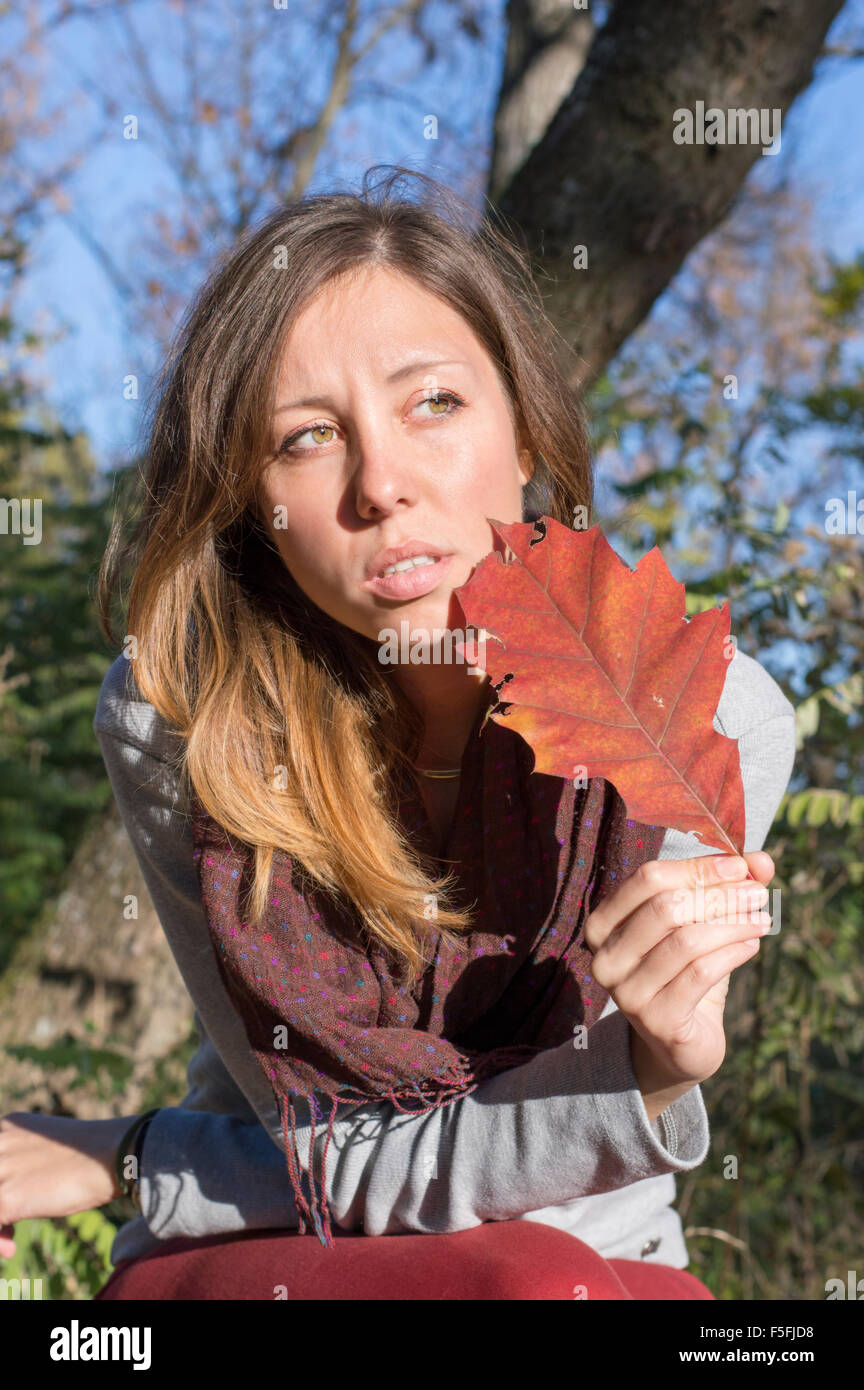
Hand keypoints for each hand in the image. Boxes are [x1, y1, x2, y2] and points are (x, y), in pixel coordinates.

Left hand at [0, 1112, 139, 1259]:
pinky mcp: (7, 1196)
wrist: (115, 1154)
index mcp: (8, 1126)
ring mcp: (1, 1168)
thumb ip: (23, 1160)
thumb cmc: (90, 1157)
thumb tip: (12, 1194)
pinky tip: (12, 1248)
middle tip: (9, 1227)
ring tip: (10, 1240)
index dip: (0, 1183)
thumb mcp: (48, 1149)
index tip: (9, 1202)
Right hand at [583, 850, 774, 1102]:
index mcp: (603, 923)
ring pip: (686, 941)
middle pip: (667, 907)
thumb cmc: (687, 970)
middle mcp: (605, 957)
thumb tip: (762, 860)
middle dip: (719, 896)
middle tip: (758, 894)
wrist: (681, 1042)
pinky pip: (700, 974)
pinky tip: (751, 946)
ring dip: (732, 924)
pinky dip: (732, 954)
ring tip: (762, 920)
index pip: (648, 879)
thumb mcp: (700, 923)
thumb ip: (726, 887)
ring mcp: (627, 992)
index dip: (697, 868)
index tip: (740, 865)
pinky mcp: (656, 1020)